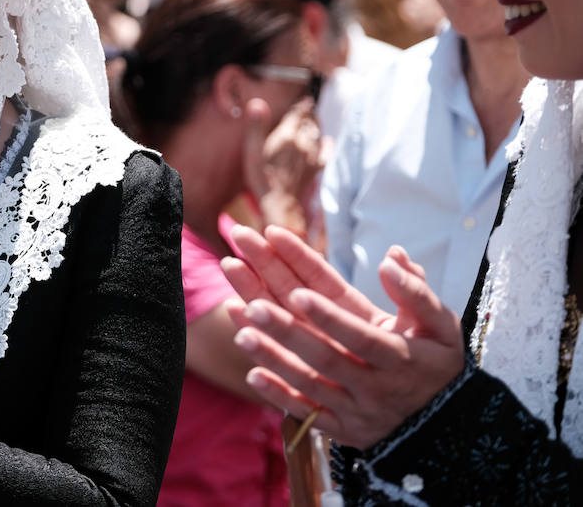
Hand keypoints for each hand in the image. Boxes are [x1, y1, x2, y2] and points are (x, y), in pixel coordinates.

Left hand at [220, 225, 464, 448]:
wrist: (445, 425)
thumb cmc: (436, 362)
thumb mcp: (442, 328)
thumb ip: (417, 293)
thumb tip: (391, 257)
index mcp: (398, 355)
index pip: (358, 332)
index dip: (330, 316)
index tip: (299, 292)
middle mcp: (373, 383)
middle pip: (323, 353)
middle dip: (286, 329)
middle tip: (251, 304)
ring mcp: (354, 408)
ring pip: (308, 382)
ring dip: (272, 356)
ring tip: (240, 329)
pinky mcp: (340, 428)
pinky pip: (306, 413)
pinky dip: (278, 395)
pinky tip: (250, 373)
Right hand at [242, 98, 330, 235]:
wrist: (279, 203)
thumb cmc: (262, 177)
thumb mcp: (252, 150)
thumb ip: (256, 125)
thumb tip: (257, 102)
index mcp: (287, 135)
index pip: (298, 113)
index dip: (300, 105)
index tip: (302, 100)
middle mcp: (303, 142)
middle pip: (310, 122)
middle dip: (308, 114)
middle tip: (306, 108)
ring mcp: (312, 155)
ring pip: (318, 133)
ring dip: (315, 125)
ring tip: (313, 120)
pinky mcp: (316, 167)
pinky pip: (326, 150)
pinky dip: (326, 142)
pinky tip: (325, 140)